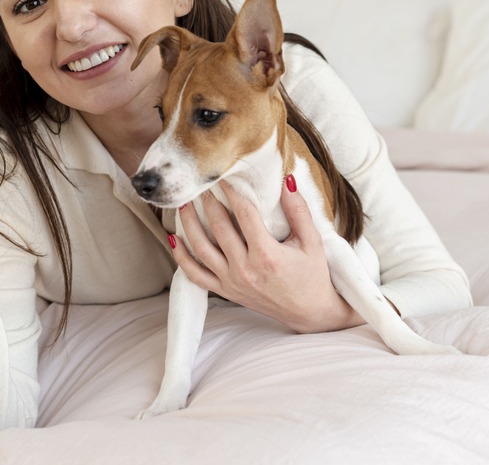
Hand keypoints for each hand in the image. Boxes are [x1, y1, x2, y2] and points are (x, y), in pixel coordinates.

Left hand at [172, 177, 363, 332]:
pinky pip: (196, 275)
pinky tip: (175, 239)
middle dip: (209, 202)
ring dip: (190, 224)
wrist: (309, 313)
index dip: (233, 191)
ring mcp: (232, 282)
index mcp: (267, 255)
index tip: (225, 174)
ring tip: (184, 204)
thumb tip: (286, 181)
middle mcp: (245, 269)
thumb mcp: (312, 242)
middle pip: (219, 228)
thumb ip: (298, 211)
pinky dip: (182, 258)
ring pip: (201, 249)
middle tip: (203, 182)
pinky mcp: (226, 292)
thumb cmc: (313, 275)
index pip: (244, 214)